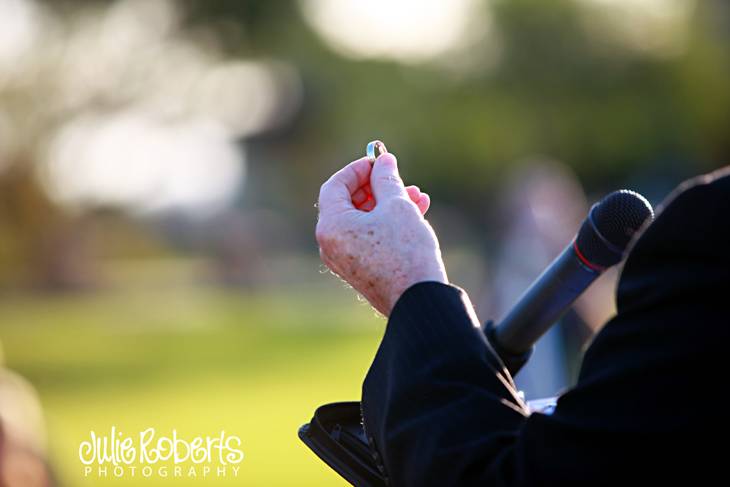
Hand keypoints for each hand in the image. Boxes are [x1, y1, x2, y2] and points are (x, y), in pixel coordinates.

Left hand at [316, 153, 447, 315]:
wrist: (418, 300)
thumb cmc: (405, 251)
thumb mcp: (397, 206)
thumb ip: (387, 179)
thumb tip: (384, 162)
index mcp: (331, 226)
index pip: (335, 186)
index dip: (357, 169)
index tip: (379, 161)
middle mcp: (331, 245)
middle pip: (348, 203)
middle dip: (377, 187)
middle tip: (399, 177)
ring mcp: (345, 261)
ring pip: (363, 221)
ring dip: (388, 204)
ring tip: (418, 196)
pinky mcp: (361, 271)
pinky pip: (369, 239)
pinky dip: (387, 224)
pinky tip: (416, 213)